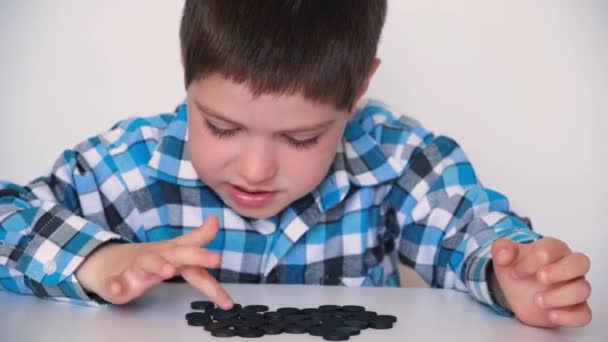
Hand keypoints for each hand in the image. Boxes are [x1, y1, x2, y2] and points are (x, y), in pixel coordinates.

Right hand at [75, 215, 232, 308]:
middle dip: (196, 255)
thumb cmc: (149, 258)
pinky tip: (117, 288)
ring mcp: (136, 268)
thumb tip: (215, 220)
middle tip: (215, 258)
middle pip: (177, 255)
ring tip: (168, 271)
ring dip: (158, 266)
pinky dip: (115, 284)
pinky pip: (115, 283)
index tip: (222, 260)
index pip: (196, 259)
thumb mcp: (174, 250)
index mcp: (172, 253)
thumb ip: (197, 238)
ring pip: (147, 265)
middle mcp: (157, 258)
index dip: (210, 260)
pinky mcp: (117, 280)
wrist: (109, 262)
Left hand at [491, 237, 591, 327]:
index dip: (532, 260)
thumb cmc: (518, 269)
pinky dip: (569, 317)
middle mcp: (568, 267)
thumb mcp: (504, 257)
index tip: (516, 272)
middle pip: (581, 262)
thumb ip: (501, 250)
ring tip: (537, 300)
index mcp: (553, 249)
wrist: (518, 290)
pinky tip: (551, 315)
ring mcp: (574, 287)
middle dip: (560, 271)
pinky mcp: (574, 308)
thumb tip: (503, 254)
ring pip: (583, 290)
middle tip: (540, 278)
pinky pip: (584, 314)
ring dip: (560, 296)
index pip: (551, 249)